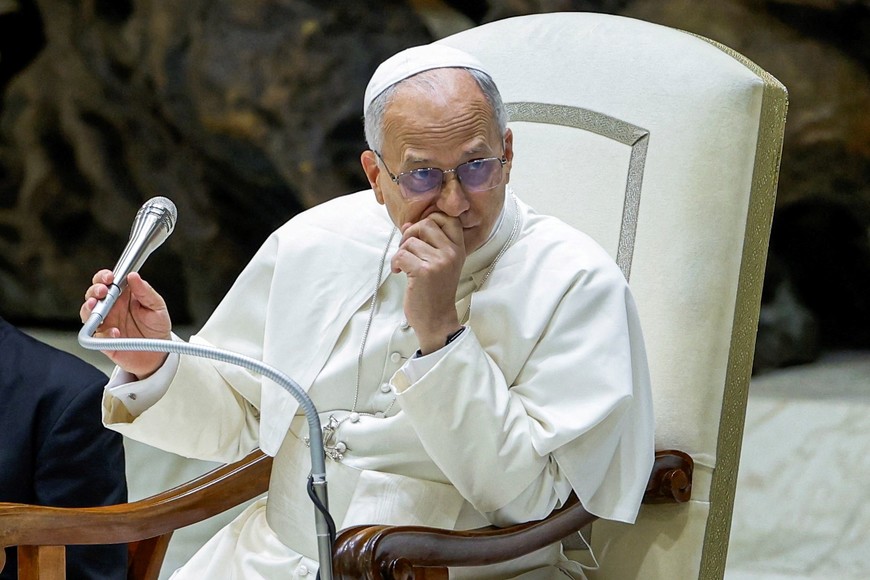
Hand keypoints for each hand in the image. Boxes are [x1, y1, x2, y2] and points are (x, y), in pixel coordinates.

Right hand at [80, 270, 171, 377]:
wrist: (158, 353)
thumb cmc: (157, 328)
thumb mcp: (157, 306)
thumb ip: (145, 291)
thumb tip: (134, 276)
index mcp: (123, 296)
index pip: (107, 282)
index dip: (104, 277)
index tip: (109, 277)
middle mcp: (111, 309)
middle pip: (93, 295)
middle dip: (94, 290)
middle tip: (102, 291)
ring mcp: (106, 324)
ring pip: (88, 314)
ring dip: (89, 309)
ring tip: (96, 305)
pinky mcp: (104, 341)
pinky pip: (96, 336)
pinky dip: (104, 333)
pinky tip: (115, 331)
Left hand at [391, 213, 465, 354]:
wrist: (437, 320)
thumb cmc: (435, 292)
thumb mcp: (439, 264)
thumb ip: (426, 243)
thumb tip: (407, 224)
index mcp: (458, 249)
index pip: (448, 218)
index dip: (430, 220)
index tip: (420, 235)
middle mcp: (451, 253)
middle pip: (426, 223)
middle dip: (410, 234)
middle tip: (407, 250)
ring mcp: (438, 262)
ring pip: (409, 241)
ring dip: (401, 252)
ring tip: (404, 266)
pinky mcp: (423, 272)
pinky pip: (401, 255)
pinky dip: (395, 263)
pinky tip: (399, 272)